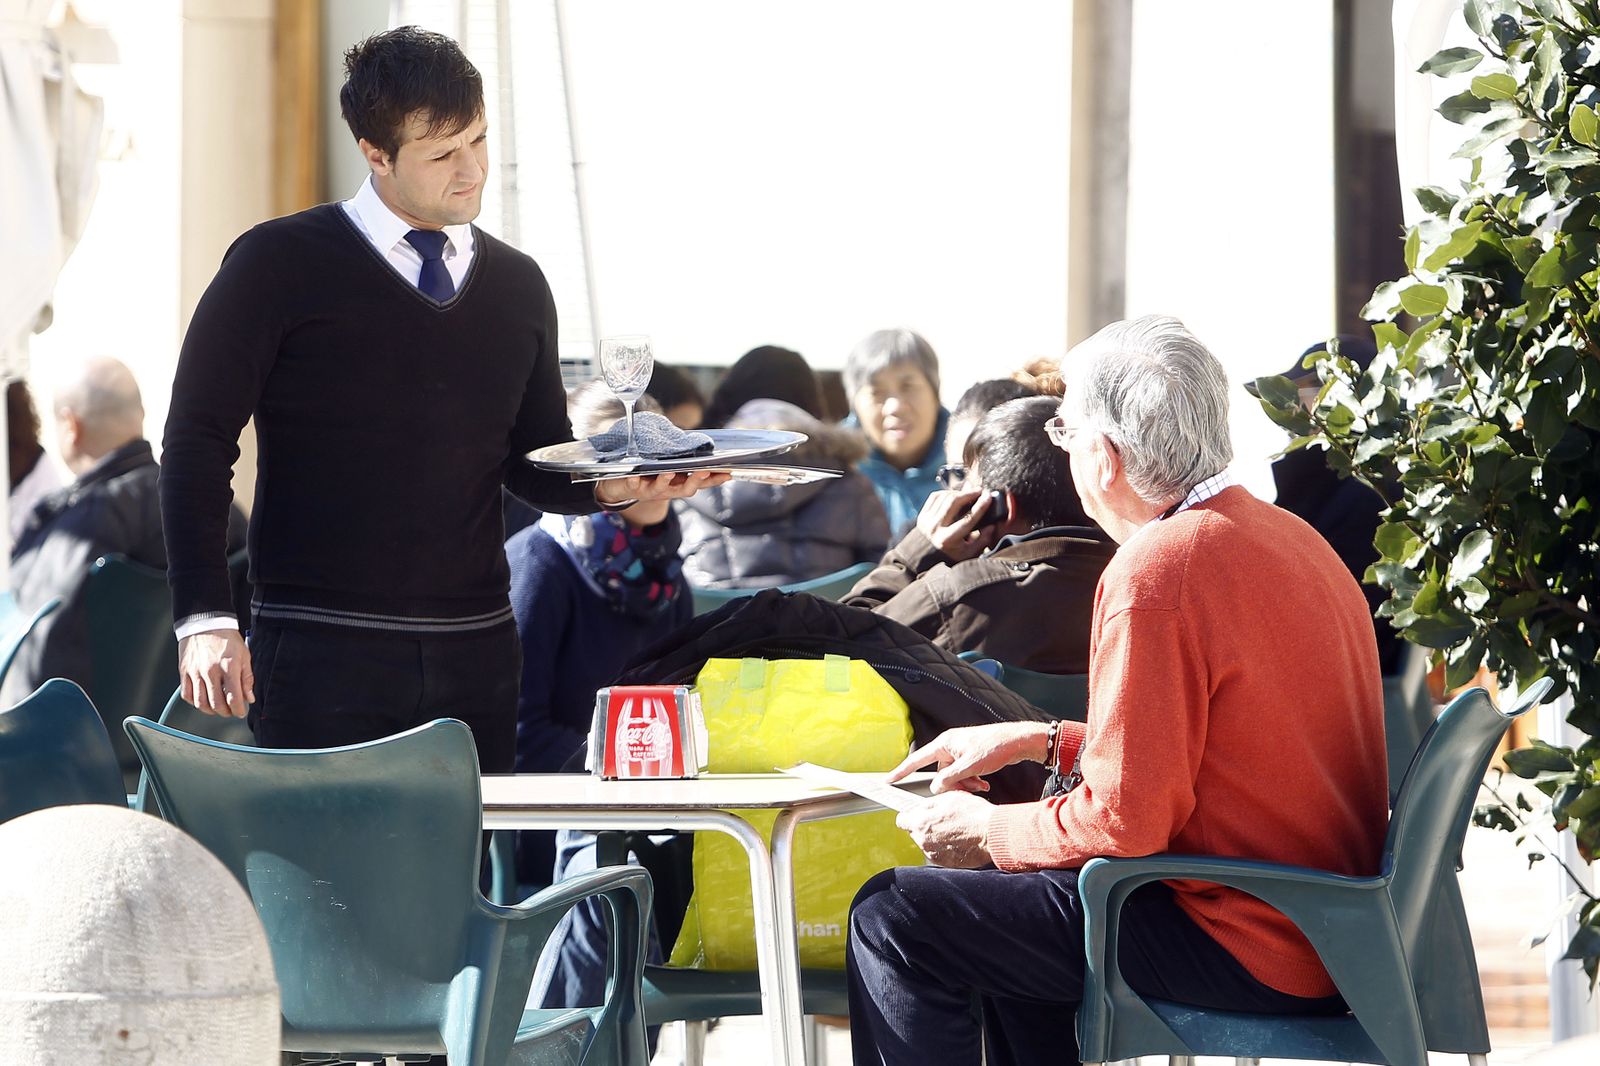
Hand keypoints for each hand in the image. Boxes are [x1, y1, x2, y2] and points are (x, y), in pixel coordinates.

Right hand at [178, 629, 253, 717]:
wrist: (206, 623)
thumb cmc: (226, 638)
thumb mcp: (244, 656)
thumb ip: (247, 678)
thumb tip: (249, 698)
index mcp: (228, 667)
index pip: (233, 698)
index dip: (238, 710)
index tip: (240, 712)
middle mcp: (210, 671)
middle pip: (216, 704)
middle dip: (225, 712)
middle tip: (230, 711)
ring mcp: (195, 672)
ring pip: (200, 703)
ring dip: (210, 710)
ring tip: (218, 708)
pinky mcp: (184, 671)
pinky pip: (187, 695)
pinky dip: (195, 702)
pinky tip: (203, 700)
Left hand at [594, 470, 730, 506]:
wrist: (621, 488)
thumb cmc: (650, 476)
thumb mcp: (670, 470)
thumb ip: (684, 462)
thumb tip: (702, 448)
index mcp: (679, 484)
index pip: (701, 484)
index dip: (714, 480)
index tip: (727, 473)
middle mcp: (668, 490)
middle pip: (685, 489)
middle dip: (695, 481)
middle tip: (703, 471)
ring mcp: (650, 490)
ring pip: (661, 488)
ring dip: (666, 480)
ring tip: (670, 472)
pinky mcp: (632, 487)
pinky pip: (633, 484)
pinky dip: (634, 480)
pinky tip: (635, 475)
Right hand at [889, 722, 1048, 793]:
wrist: (1018, 741)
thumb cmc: (995, 747)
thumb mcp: (970, 766)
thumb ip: (950, 778)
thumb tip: (936, 788)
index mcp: (945, 743)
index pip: (917, 759)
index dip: (902, 771)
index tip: (888, 780)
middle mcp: (950, 746)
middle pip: (939, 773)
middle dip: (952, 785)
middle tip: (967, 790)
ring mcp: (960, 751)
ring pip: (952, 776)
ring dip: (964, 785)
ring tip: (980, 786)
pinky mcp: (970, 757)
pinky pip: (963, 774)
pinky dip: (971, 782)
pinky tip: (983, 785)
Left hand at [897, 791, 994, 867]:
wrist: (992, 835)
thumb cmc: (974, 815)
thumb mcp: (948, 798)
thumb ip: (927, 804)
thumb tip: (918, 807)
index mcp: (921, 823)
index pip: (902, 820)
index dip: (909, 815)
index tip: (915, 814)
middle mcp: (924, 841)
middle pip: (915, 832)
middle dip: (925, 825)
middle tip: (943, 819)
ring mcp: (934, 854)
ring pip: (927, 843)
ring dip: (936, 837)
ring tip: (955, 829)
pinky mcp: (946, 863)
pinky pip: (939, 853)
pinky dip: (946, 847)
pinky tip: (959, 839)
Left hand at [914, 488, 998, 560]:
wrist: (926, 558)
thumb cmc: (952, 555)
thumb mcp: (970, 553)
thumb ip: (983, 539)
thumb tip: (992, 524)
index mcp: (948, 540)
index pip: (968, 519)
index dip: (980, 506)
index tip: (988, 497)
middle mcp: (935, 529)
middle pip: (954, 503)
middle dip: (969, 493)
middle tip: (980, 491)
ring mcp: (926, 521)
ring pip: (945, 497)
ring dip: (959, 493)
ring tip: (969, 493)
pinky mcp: (922, 515)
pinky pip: (935, 497)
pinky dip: (947, 493)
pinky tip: (955, 496)